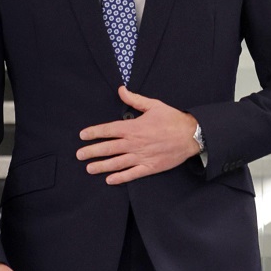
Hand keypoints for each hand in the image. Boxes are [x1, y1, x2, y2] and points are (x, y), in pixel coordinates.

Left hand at [77, 85, 199, 183]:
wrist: (192, 135)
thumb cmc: (172, 119)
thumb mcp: (153, 105)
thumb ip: (134, 99)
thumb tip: (121, 90)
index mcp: (134, 127)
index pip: (108, 130)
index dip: (94, 133)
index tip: (83, 135)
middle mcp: (135, 143)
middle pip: (108, 148)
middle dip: (92, 151)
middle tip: (79, 155)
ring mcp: (142, 156)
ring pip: (117, 163)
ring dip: (102, 166)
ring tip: (89, 169)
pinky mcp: (150, 167)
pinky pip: (132, 174)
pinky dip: (121, 177)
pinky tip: (109, 180)